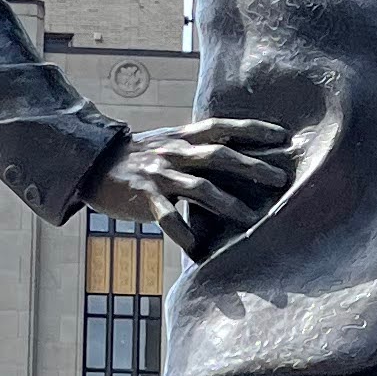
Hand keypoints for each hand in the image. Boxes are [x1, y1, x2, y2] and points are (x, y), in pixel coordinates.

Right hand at [89, 118, 292, 252]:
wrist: (94, 164)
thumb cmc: (140, 157)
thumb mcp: (168, 142)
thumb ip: (197, 146)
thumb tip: (236, 152)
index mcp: (182, 137)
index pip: (222, 127)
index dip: (253, 129)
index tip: (282, 135)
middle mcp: (174, 152)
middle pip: (219, 155)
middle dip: (252, 167)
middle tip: (280, 180)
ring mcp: (159, 175)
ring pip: (199, 187)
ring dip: (228, 204)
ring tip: (251, 220)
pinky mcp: (143, 197)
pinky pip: (166, 216)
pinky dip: (182, 232)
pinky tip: (196, 248)